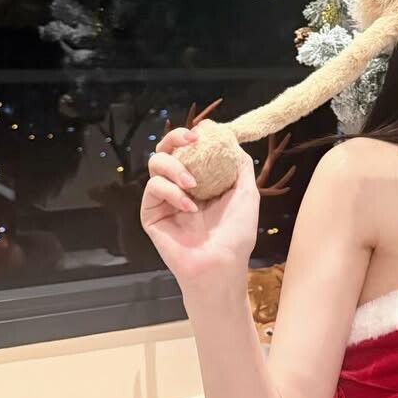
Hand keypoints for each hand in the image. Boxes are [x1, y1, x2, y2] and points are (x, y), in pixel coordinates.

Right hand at [140, 126, 260, 294]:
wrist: (221, 265)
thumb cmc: (236, 234)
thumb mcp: (247, 192)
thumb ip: (239, 164)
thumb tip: (229, 136)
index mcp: (201, 180)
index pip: (189, 148)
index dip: (193, 135)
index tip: (205, 132)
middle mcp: (180, 186)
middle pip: (166, 149)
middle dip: (176, 138)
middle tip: (192, 140)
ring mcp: (164, 199)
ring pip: (156, 164)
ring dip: (175, 167)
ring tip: (193, 184)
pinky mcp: (150, 214)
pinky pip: (153, 189)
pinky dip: (171, 192)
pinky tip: (189, 207)